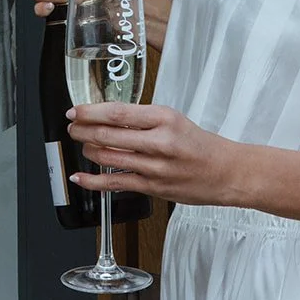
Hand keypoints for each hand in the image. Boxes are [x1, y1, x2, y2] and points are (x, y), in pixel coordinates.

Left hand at [66, 100, 238, 204]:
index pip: (117, 112)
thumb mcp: (173, 119)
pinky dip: (93, 181)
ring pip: (109, 159)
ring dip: (88, 151)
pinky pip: (116, 184)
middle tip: (72, 127)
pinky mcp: (153, 188)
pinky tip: (80, 177)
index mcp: (164, 118)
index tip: (75, 111)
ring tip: (81, 145)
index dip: (90, 112)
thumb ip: (142, 119)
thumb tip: (107, 117)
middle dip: (83, 130)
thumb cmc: (200, 144)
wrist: (227, 172)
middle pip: (108, 135)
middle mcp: (159, 142)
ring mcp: (155, 168)